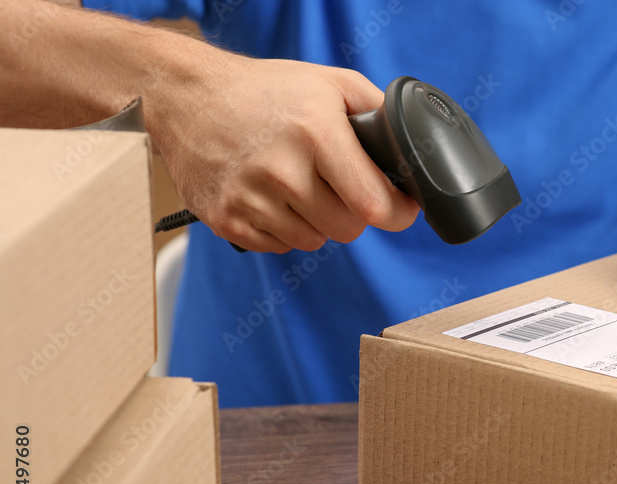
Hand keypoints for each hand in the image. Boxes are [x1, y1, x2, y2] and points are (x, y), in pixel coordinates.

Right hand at [147, 53, 418, 252]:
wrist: (185, 96)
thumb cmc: (263, 91)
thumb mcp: (330, 84)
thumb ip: (378, 113)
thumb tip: (410, 148)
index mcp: (316, 135)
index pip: (374, 205)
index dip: (397, 212)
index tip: (402, 207)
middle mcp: (283, 171)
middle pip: (348, 229)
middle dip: (354, 212)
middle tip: (341, 187)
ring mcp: (251, 200)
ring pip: (314, 241)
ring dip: (318, 221)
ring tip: (300, 185)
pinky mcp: (227, 220)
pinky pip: (280, 246)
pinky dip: (285, 229)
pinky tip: (273, 196)